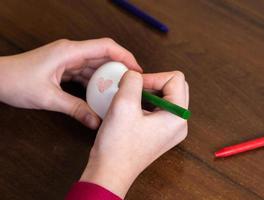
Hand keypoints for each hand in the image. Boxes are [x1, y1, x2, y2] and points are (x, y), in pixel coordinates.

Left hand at [0, 38, 141, 128]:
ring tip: (119, 91)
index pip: (105, 47)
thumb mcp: (48, 98)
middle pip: (103, 55)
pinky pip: (86, 72)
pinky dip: (95, 82)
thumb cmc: (15, 81)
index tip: (137, 69)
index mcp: (69, 52)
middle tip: (131, 84)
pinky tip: (101, 94)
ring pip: (95, 64)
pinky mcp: (64, 66)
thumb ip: (75, 109)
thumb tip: (96, 121)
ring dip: (107, 76)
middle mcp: (71, 52)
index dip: (125, 56)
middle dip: (120, 68)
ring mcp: (68, 59)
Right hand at [80, 71, 188, 197]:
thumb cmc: (118, 146)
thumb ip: (132, 80)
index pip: (175, 79)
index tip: (133, 86)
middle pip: (174, 86)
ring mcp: (171, 129)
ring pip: (166, 96)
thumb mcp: (124, 104)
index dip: (152, 77)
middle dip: (152, 83)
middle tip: (133, 91)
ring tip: (130, 101)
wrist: (110, 172)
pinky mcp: (160, 132)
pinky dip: (145, 103)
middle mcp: (179, 123)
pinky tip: (131, 110)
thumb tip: (134, 74)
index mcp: (178, 116)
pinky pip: (158, 108)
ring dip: (147, 93)